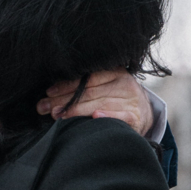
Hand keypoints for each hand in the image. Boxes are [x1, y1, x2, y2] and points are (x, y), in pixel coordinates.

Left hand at [37, 70, 151, 134]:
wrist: (145, 113)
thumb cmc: (116, 99)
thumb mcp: (105, 87)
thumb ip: (84, 87)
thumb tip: (49, 95)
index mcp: (115, 72)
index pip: (87, 78)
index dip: (66, 85)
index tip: (48, 93)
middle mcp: (124, 84)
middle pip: (89, 92)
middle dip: (64, 100)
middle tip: (45, 108)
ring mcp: (131, 100)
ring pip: (100, 103)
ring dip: (76, 111)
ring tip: (58, 116)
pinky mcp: (136, 116)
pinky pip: (120, 116)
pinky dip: (108, 116)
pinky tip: (95, 116)